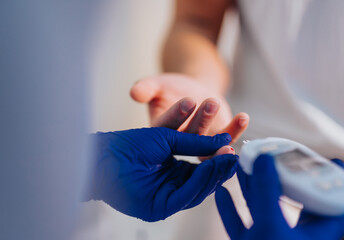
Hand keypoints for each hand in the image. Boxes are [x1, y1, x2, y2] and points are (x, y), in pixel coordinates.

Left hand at [86, 127, 238, 221]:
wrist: (106, 153)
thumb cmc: (131, 144)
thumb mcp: (168, 139)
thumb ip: (196, 142)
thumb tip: (225, 142)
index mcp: (174, 170)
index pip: (202, 168)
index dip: (217, 159)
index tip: (233, 148)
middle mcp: (172, 185)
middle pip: (203, 181)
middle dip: (219, 168)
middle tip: (234, 155)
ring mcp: (166, 197)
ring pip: (198, 191)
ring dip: (213, 175)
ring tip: (226, 159)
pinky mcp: (160, 208)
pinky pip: (185, 196)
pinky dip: (199, 182)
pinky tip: (209, 167)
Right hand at [130, 74, 248, 143]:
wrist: (192, 90)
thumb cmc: (172, 87)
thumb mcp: (158, 84)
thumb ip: (147, 88)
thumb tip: (134, 92)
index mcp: (160, 133)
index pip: (166, 127)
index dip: (176, 115)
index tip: (187, 101)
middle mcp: (179, 145)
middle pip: (190, 136)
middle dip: (201, 119)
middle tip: (210, 103)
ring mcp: (199, 146)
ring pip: (209, 143)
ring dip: (220, 130)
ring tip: (232, 113)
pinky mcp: (216, 143)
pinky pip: (226, 139)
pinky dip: (236, 130)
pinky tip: (243, 117)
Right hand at [215, 155, 343, 239]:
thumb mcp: (270, 226)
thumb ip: (267, 191)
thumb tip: (265, 159)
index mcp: (313, 235)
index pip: (337, 205)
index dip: (336, 181)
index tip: (328, 159)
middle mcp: (293, 237)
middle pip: (293, 198)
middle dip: (280, 175)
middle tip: (274, 155)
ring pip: (263, 206)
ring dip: (251, 185)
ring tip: (243, 164)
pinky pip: (240, 223)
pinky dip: (230, 208)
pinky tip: (222, 193)